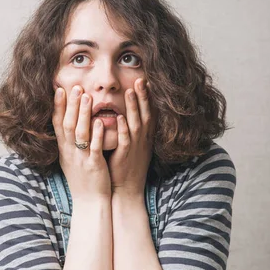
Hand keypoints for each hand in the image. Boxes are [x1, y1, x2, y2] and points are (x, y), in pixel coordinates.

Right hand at [52, 84, 111, 199]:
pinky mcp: (93, 166)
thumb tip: (68, 125)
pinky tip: (98, 122)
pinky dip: (95, 134)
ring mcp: (80, 158)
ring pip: (79, 133)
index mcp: (64, 149)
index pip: (57, 124)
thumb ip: (70, 142)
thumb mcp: (71, 159)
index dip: (58, 106)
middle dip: (71, 104)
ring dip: (83, 114)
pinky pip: (93, 148)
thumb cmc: (83, 180)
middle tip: (75, 86)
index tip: (59, 89)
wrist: (89, 203)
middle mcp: (69, 152)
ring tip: (87, 97)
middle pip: (67, 124)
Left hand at [108, 78, 155, 196]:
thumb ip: (131, 130)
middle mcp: (143, 140)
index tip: (146, 81)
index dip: (148, 97)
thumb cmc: (126, 167)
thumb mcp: (133, 146)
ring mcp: (135, 147)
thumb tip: (126, 114)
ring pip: (136, 123)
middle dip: (144, 96)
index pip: (149, 113)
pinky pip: (125, 139)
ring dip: (134, 107)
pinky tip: (120, 117)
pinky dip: (124, 128)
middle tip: (141, 79)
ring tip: (130, 91)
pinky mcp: (125, 155)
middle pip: (146, 113)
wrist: (126, 189)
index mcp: (144, 137)